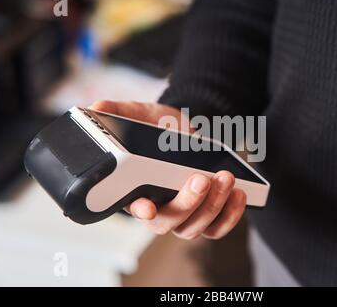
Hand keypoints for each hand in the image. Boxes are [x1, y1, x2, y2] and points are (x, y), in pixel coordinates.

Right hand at [90, 100, 246, 239]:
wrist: (182, 129)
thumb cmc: (155, 126)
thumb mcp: (138, 114)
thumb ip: (118, 112)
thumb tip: (97, 109)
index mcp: (135, 191)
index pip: (134, 208)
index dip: (141, 211)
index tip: (147, 206)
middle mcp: (159, 208)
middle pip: (170, 222)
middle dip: (188, 204)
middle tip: (201, 179)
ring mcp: (183, 215)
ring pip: (196, 227)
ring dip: (214, 206)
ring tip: (226, 179)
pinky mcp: (206, 214)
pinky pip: (218, 228)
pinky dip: (231, 215)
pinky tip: (239, 194)